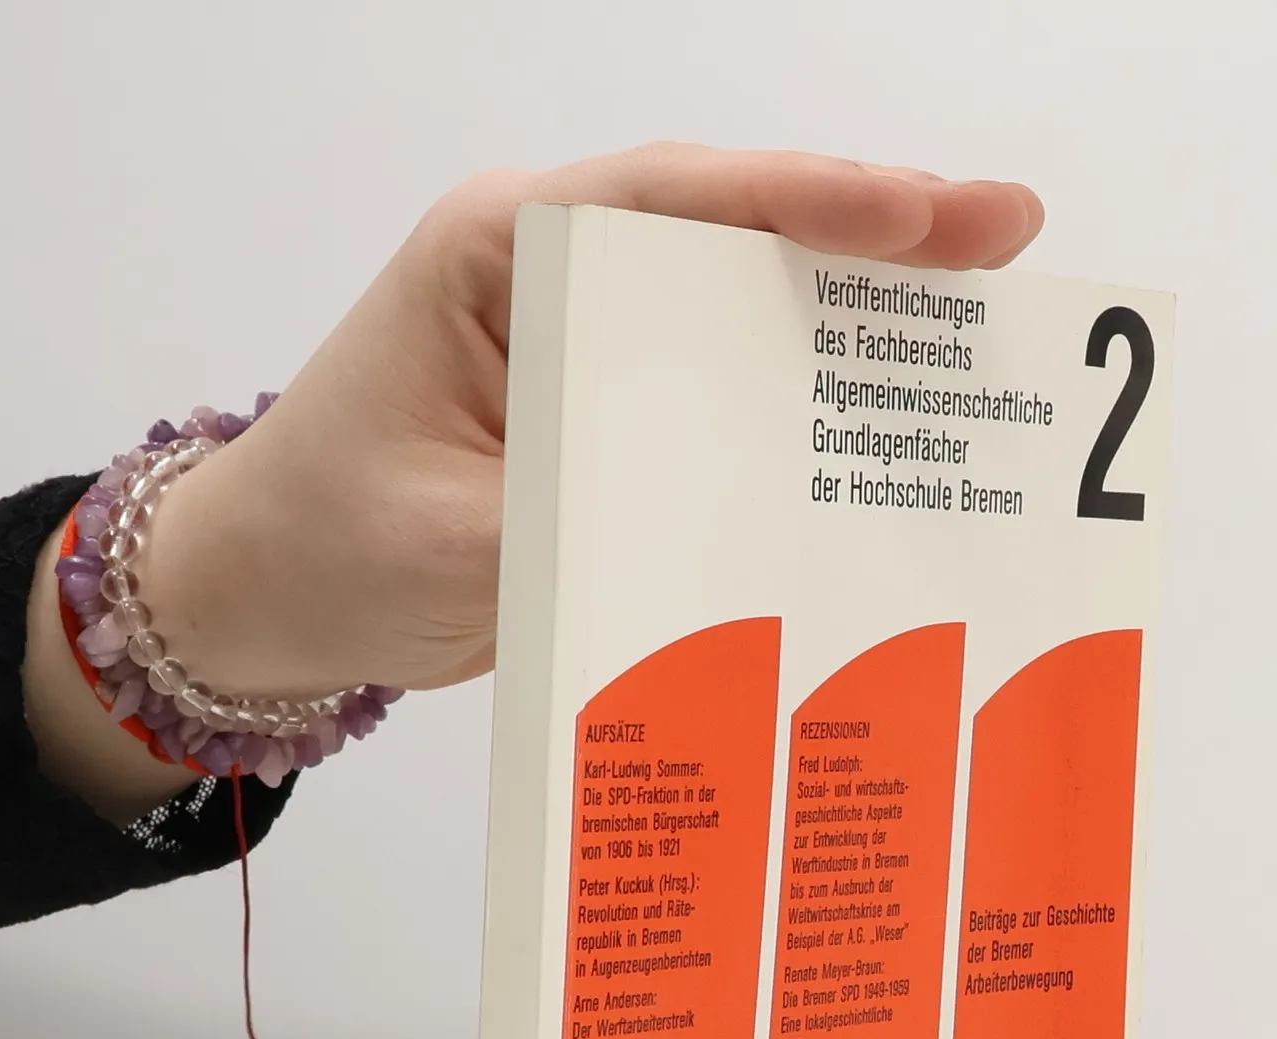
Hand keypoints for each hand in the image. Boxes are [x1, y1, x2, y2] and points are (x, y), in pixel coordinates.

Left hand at [139, 144, 1043, 700]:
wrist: (269, 598)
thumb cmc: (325, 542)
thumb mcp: (447, 543)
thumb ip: (582, 525)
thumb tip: (730, 538)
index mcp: (497, 257)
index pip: (664, 204)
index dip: (799, 203)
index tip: (914, 213)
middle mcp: (556, 282)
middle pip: (731, 236)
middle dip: (871, 237)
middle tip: (1007, 236)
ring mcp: (592, 351)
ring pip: (742, 311)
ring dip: (858, 318)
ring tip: (988, 314)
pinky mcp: (614, 424)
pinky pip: (726, 400)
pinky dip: (807, 408)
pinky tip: (894, 422)